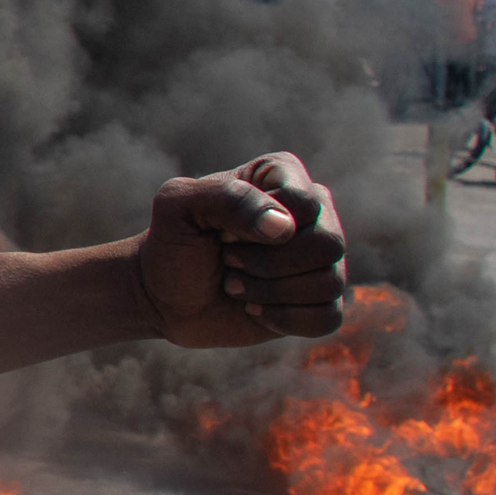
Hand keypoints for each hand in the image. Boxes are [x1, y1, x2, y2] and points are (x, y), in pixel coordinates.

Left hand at [132, 151, 349, 347]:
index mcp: (283, 175)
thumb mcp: (178, 207)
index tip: (222, 232)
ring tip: (235, 285)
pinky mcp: (320, 302)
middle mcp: (314, 213)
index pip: (304, 201)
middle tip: (228, 262)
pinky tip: (255, 310)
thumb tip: (283, 227)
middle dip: (266, 263)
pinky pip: (328, 318)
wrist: (165, 297)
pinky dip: (284, 319)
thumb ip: (227, 198)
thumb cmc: (173, 244)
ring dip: (269, 292)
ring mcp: (322, 260)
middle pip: (327, 244)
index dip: (256, 225)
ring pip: (330, 283)